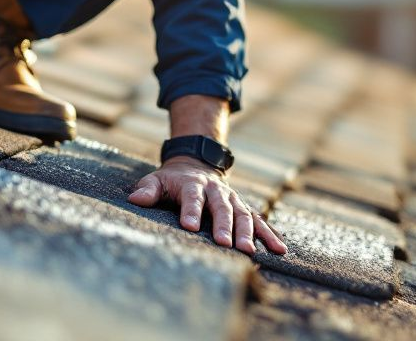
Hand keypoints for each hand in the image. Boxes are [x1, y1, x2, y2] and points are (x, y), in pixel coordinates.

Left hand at [128, 156, 286, 255]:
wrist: (196, 164)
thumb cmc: (172, 180)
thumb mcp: (156, 179)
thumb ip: (147, 189)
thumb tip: (135, 199)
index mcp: (193, 184)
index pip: (192, 197)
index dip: (191, 210)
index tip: (189, 226)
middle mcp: (216, 191)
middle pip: (222, 207)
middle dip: (225, 225)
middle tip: (225, 244)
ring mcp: (232, 199)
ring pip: (243, 215)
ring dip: (249, 233)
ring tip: (250, 251)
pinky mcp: (243, 208)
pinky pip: (259, 221)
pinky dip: (270, 235)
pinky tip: (279, 250)